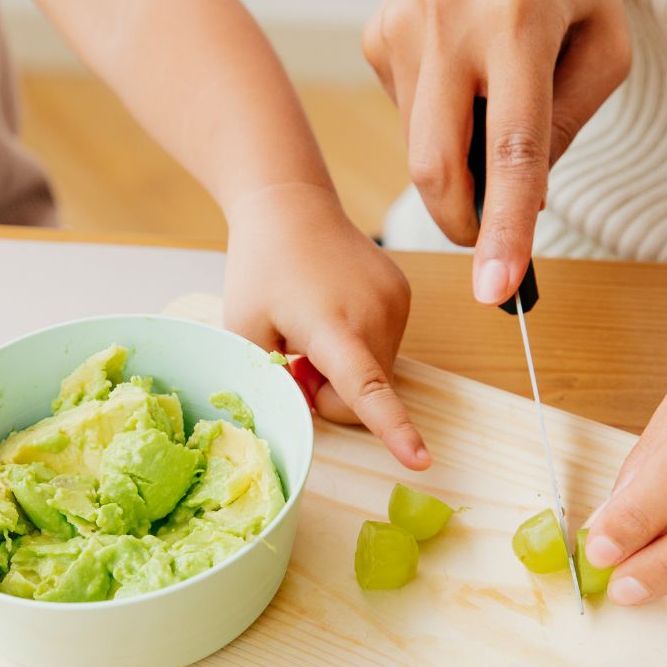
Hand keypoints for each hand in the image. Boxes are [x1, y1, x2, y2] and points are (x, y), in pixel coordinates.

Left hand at [223, 182, 429, 469]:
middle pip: (363, 397)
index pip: (367, 388)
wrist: (291, 206)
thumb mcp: (244, 330)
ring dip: (343, 369)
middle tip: (294, 360)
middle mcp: (376, 315)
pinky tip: (331, 315)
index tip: (422, 460)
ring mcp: (396, 304)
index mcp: (333, 326)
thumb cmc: (260, 267)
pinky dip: (357, 348)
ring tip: (312, 331)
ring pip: (376, 374)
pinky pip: (383, 348)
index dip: (394, 428)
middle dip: (328, 394)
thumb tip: (306, 406)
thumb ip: (270, 378)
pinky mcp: (403, 296)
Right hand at [365, 0, 628, 304]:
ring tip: (491, 107)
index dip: (505, 228)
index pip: (512, 149)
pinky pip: (409, 117)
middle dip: (464, 223)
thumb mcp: (605, 36)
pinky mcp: (377, 41)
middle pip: (437, 168)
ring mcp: (402, 34)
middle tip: (491, 241)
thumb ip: (571, 121)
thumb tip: (523, 194)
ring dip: (459, 163)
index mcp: (519, 21)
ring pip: (420, 150)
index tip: (497, 291)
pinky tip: (462, 76)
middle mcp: (450, 26)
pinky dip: (441, 123)